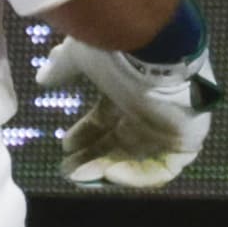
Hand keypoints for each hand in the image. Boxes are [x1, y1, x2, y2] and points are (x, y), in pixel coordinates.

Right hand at [36, 33, 217, 190]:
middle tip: (69, 171)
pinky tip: (110, 172)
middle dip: (92, 157)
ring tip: (81, 175)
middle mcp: (148, 109)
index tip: (65, 146)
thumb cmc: (119, 52)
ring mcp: (167, 126)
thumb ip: (63, 66)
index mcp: (129, 88)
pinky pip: (163, 168)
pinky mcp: (185, 141)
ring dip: (107, 169)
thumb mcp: (81, 56)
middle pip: (119, 142)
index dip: (85, 134)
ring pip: (136, 159)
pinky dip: (137, 175)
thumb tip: (42, 78)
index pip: (107, 118)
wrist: (156, 50)